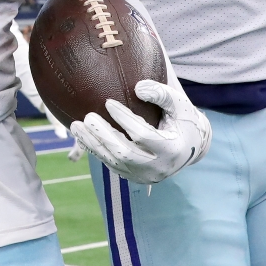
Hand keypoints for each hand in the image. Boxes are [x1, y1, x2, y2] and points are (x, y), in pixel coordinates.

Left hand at [70, 79, 210, 184]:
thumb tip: (138, 87)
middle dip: (103, 135)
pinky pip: (111, 165)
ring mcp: (145, 175)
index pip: (143, 135)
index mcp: (172, 149)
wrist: (190, 147)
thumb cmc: (183, 120)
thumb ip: (162, 94)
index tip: (108, 102)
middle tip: (87, 117)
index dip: (124, 119)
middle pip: (124, 153)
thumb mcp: (180, 105)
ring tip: (75, 126)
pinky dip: (96, 151)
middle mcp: (158, 167)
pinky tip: (84, 136)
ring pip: (114, 162)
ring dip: (93, 144)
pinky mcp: (134, 177)